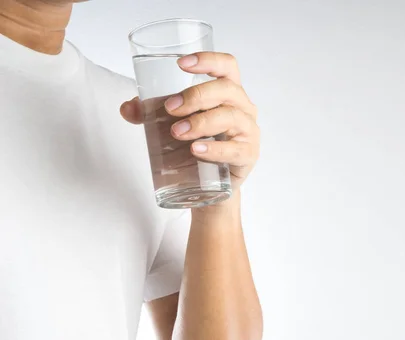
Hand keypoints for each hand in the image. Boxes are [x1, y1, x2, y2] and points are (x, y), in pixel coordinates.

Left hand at [120, 52, 259, 192]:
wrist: (209, 184)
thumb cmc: (198, 143)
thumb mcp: (172, 123)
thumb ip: (149, 113)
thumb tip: (127, 108)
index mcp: (228, 91)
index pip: (227, 66)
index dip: (208, 60)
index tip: (181, 64)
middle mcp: (243, 107)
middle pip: (226, 90)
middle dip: (196, 96)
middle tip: (170, 109)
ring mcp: (248, 131)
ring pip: (231, 117)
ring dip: (201, 122)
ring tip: (177, 133)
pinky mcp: (248, 155)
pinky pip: (236, 149)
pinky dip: (215, 149)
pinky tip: (197, 149)